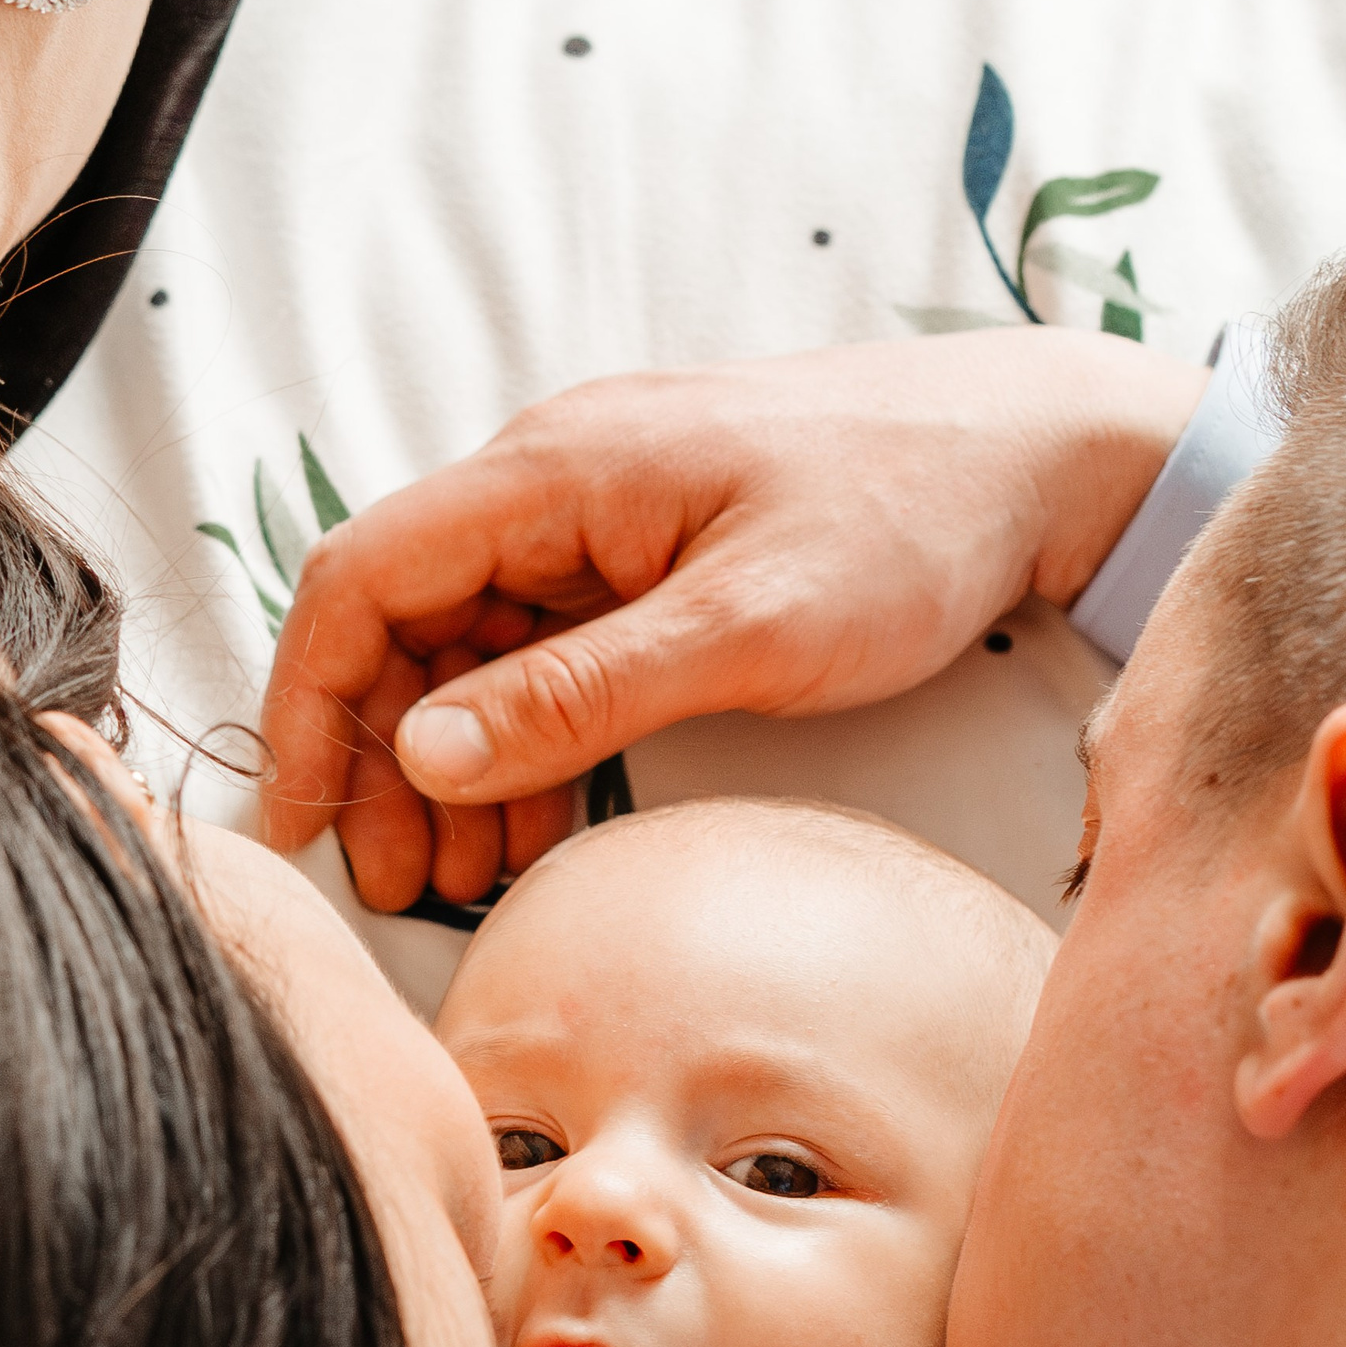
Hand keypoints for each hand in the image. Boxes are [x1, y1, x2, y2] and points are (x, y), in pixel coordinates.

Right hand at [261, 331, 1206, 909]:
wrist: (1037, 455)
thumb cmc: (910, 518)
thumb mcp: (746, 628)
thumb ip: (581, 695)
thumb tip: (428, 753)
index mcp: (554, 472)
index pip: (362, 577)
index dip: (312, 705)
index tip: (308, 822)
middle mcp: (555, 486)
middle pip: (402, 625)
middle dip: (383, 763)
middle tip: (400, 891)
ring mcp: (598, 526)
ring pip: (469, 656)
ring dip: (455, 774)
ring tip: (466, 885)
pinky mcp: (645, 567)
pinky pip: (543, 664)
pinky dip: (526, 754)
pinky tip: (534, 838)